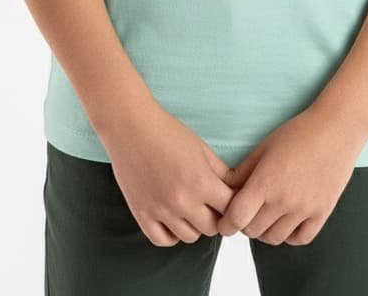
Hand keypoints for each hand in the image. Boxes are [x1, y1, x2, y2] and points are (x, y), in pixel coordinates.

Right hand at [103, 103, 238, 247]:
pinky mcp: (142, 214)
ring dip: (194, 225)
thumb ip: (221, 172)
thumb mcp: (201, 148)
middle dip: (215, 216)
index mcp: (201, 182)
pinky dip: (171, 234)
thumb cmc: (168, 132)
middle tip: (210, 205)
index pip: (230, 208)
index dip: (232, 203)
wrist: (131, 127)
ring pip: (190, 237)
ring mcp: (161, 210)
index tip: (227, 199)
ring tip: (191, 209)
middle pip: (212, 227)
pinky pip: (162, 240)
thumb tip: (236, 190)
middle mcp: (183, 201)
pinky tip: (173, 219)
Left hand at [215, 106, 365, 245]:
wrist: (335, 130)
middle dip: (245, 224)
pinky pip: (300, 239)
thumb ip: (242, 172)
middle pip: (253, 231)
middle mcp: (284, 201)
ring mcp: (304, 210)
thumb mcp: (264, 148)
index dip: (227, 223)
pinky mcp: (322, 213)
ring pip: (275, 238)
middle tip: (247, 212)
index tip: (226, 221)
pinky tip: (287, 221)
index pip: (237, 218)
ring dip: (266, 231)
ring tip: (266, 215)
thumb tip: (224, 189)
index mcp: (265, 183)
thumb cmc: (298, 133)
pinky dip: (289, 235)